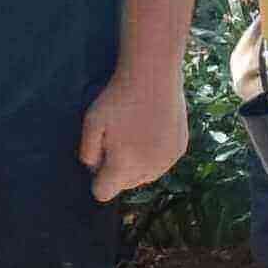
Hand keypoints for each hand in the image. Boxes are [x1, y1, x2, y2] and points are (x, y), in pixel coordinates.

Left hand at [81, 55, 186, 200]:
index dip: (97, 177)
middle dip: (118, 168)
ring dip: (138, 162)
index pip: (102, 193)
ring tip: (135, 131)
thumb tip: (93, 168)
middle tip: (117, 137)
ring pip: (145, 175)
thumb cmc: (118, 97)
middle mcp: (147, 170)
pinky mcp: (180, 149)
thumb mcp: (91, 122)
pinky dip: (155, 152)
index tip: (100, 157)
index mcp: (123, 167)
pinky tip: (151, 128)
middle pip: (125, 185)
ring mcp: (167, 161)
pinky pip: (162, 162)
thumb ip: (87, 153)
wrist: (154, 74)